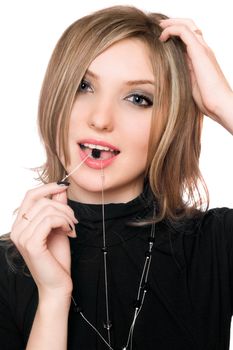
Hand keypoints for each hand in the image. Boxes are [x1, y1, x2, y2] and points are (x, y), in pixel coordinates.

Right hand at [10, 182, 77, 299]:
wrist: (58, 284)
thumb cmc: (57, 258)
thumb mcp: (58, 227)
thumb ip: (57, 207)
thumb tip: (60, 188)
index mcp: (20, 225)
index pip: (30, 195)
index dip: (48, 187)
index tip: (64, 185)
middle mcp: (16, 229)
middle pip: (41, 200)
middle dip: (63, 206)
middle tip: (74, 219)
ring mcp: (21, 237)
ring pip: (47, 209)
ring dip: (66, 216)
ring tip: (72, 228)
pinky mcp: (31, 244)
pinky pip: (50, 220)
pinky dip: (64, 222)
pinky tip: (70, 232)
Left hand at [159, 18, 232, 132]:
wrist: (219, 104)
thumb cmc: (206, 100)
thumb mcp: (190, 84)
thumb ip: (183, 75)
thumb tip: (168, 74)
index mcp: (201, 57)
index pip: (189, 37)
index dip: (175, 33)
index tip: (161, 37)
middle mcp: (203, 50)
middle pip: (189, 26)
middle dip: (173, 23)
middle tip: (159, 26)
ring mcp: (203, 49)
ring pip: (187, 25)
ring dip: (171, 24)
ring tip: (159, 28)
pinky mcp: (199, 52)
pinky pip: (184, 32)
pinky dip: (172, 30)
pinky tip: (163, 37)